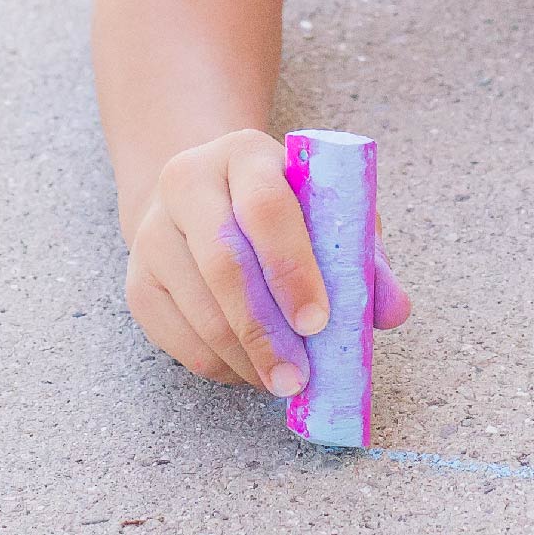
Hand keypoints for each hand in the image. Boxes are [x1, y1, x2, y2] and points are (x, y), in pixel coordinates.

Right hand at [125, 128, 412, 391]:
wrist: (204, 187)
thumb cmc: (283, 199)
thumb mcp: (325, 203)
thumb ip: (362, 252)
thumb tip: (394, 312)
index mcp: (244, 153)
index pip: (266, 208)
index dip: (293, 268)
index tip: (320, 321)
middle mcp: (187, 184)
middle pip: (224, 265)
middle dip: (266, 330)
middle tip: (298, 376)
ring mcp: (153, 234)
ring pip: (198, 309)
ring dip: (244, 356)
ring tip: (283, 381)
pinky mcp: (138, 281)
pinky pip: (176, 336)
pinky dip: (217, 363)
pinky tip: (250, 373)